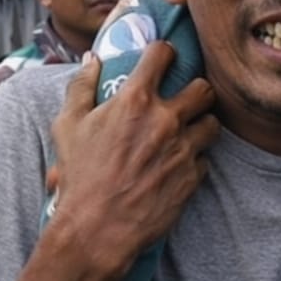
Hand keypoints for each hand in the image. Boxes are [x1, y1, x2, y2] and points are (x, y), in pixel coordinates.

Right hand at [47, 44, 217, 278]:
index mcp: (135, 100)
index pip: (162, 54)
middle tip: (182, 98)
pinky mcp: (192, 177)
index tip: (160, 58)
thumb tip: (92, 60)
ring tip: (185, 131)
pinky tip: (176, 163)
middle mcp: (165, 120)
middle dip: (195, 90)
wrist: (98, 228)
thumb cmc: (80, 175)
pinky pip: (205, 158)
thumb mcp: (67, 125)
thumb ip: (81, 86)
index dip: (162, 52)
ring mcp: (183, 149)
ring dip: (200, 124)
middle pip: (203, 88)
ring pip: (212, 123)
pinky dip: (193, 158)